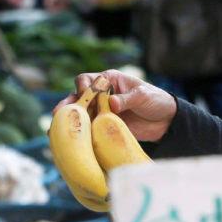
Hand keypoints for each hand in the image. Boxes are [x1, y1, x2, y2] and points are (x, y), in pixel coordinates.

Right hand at [55, 70, 176, 141]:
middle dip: (68, 105)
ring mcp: (100, 112)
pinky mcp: (102, 127)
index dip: (83, 86)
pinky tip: (68, 141)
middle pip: (78, 97)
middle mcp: (101, 95)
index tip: (84, 94)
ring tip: (56, 129)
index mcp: (109, 81)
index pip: (89, 79)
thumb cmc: (155, 100)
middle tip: (59, 114)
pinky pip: (87, 129)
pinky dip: (78, 134)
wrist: (165, 121)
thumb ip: (128, 99)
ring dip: (69, 121)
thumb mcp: (143, 96)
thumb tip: (112, 103)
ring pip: (80, 115)